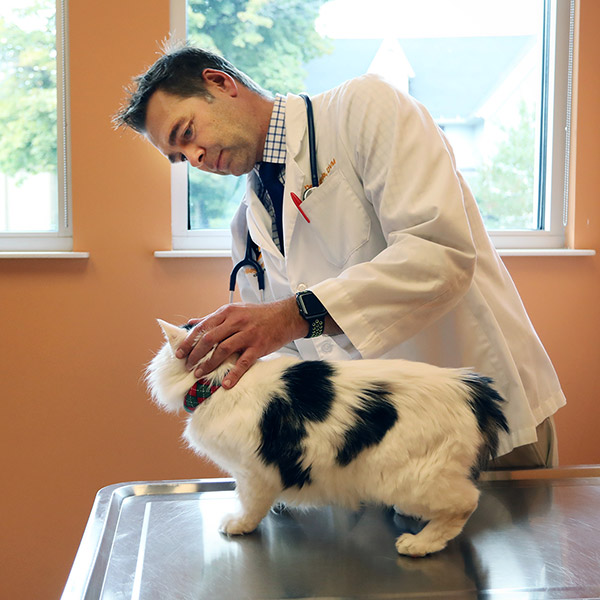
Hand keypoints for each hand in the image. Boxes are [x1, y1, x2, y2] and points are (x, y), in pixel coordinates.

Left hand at [176, 298, 307, 388]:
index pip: (203, 327)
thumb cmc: (259, 314)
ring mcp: (247, 334)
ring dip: (209, 364)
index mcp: (227, 312)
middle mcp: (236, 322)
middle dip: (195, 354)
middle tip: (187, 365)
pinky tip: (226, 383)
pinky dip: (234, 374)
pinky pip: (243, 362)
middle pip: (209, 339)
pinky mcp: (259, 346)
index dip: (189, 341)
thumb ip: (213, 318)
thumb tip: (191, 323)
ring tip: (199, 374)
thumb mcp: (235, 310)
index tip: (179, 352)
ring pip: (223, 350)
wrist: (286, 315)